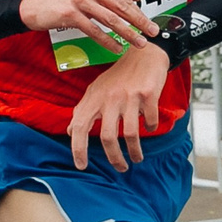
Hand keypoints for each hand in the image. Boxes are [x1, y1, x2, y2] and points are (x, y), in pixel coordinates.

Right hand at [20, 0, 156, 54]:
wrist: (33, 6)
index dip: (137, 10)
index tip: (149, 22)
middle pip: (120, 6)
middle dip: (140, 21)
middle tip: (153, 32)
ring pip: (110, 19)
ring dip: (128, 33)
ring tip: (140, 43)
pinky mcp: (70, 12)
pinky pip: (94, 30)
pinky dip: (108, 40)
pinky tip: (117, 48)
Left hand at [67, 43, 167, 168]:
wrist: (144, 53)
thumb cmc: (119, 75)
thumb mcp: (96, 90)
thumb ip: (83, 110)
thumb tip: (71, 131)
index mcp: (94, 98)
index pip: (80, 127)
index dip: (78, 149)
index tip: (81, 166)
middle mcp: (109, 98)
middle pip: (107, 137)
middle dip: (114, 158)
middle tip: (121, 168)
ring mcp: (129, 96)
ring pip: (129, 133)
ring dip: (135, 151)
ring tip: (137, 158)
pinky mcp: (147, 94)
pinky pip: (149, 120)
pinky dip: (150, 127)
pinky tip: (150, 127)